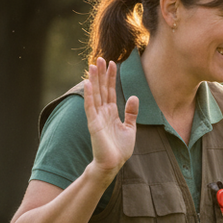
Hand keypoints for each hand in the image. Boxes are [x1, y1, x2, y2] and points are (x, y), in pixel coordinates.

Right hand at [84, 57, 138, 176]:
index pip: (111, 91)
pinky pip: (90, 107)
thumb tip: (134, 97)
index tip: (113, 62)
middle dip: (102, 74)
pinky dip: (89, 95)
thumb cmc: (120, 148)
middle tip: (101, 58)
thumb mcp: (130, 128)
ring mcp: (97, 117)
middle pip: (102, 89)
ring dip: (94, 80)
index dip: (111, 77)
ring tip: (93, 65)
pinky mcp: (93, 124)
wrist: (113, 164)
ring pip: (95, 94)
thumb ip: (131, 113)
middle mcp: (103, 112)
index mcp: (111, 113)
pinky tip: (87, 83)